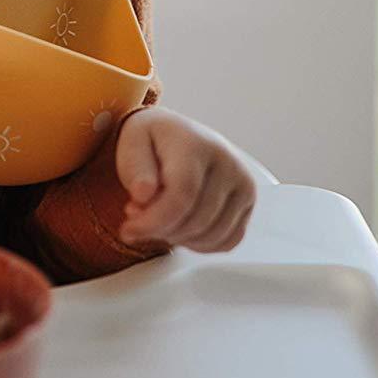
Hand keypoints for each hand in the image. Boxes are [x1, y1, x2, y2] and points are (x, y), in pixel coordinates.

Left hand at [114, 107, 255, 252]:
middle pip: (198, 219)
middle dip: (162, 230)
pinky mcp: (248, 202)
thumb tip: (143, 194)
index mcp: (195, 143)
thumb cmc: (153, 140)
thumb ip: (134, 168)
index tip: (129, 228)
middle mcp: (227, 162)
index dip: (154, 220)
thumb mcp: (132, 143)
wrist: (178, 133)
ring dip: (179, 239)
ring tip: (158, 219)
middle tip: (138, 220)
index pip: (182, 194)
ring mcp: (242, 182)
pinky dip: (201, 244)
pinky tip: (180, 227)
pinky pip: (228, 241)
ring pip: (214, 235)